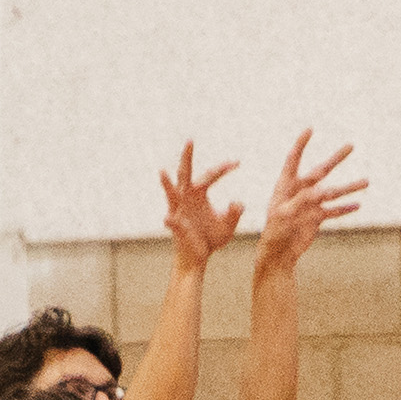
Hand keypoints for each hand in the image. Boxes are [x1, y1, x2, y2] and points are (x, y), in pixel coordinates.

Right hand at [156, 144, 240, 271]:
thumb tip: (238, 203)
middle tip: (190, 140)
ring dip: (167, 184)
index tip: (237, 163)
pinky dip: (172, 222)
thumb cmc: (210, 240)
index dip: (223, 168)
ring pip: (171, 194)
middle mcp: (186, 198)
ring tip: (162, 173)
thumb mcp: (227, 226)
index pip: (210, 175)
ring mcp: (179, 211)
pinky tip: (168, 219)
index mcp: (198, 194)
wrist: (197, 259)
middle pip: (185, 173)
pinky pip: (174, 223)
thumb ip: (234, 214)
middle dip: (187, 157)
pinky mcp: (177, 227)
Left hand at [254, 132, 362, 275]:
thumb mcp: (283, 216)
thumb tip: (323, 191)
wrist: (277, 254)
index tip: (310, 130)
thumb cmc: (273, 233)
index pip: (294, 159)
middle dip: (336, 158)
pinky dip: (345, 209)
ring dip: (350, 187)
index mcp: (286, 185)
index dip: (301, 144)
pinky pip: (334, 211)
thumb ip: (301, 202)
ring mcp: (310, 204)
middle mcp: (300, 191)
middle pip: (321, 170)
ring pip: (333, 192)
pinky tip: (358, 205)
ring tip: (367, 181)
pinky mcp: (317, 218)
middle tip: (351, 146)